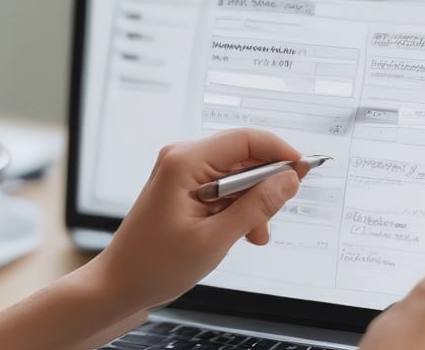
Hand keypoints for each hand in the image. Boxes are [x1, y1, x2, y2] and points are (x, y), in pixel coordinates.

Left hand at [87, 129, 302, 308]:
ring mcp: (181, 173)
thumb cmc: (155, 264)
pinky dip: (237, 209)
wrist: (120, 284)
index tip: (304, 171)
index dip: (280, 152)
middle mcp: (182, 159)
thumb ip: (257, 207)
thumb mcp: (215, 239)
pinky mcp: (183, 188)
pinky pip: (223, 188)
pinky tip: (240, 233)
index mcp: (185, 162)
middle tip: (272, 219)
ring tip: (253, 235)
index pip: (246, 139)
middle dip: (265, 187)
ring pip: (237, 176)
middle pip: (244, 157)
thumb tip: (289, 180)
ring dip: (252, 204)